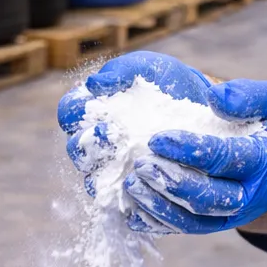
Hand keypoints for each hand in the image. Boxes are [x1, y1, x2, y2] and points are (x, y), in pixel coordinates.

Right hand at [57, 51, 213, 183]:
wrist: (198, 107)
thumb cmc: (164, 83)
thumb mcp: (145, 68)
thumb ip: (120, 72)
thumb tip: (94, 84)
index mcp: (90, 110)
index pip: (69, 113)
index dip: (74, 114)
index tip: (91, 109)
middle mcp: (94, 141)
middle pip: (76, 149)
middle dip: (87, 144)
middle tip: (108, 135)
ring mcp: (111, 166)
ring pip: (94, 178)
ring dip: (103, 172)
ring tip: (123, 163)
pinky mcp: (131, 186)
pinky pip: (119, 198)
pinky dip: (126, 195)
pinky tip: (139, 186)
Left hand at [123, 80, 266, 234]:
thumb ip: (250, 95)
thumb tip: (214, 96)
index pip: (227, 159)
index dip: (192, 151)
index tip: (159, 138)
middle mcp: (252, 195)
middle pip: (208, 198)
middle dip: (171, 184)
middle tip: (140, 165)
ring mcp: (235, 214)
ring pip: (195, 221)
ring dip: (160, 207)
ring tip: (132, 185)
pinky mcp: (221, 222)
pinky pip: (188, 229)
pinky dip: (160, 224)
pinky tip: (133, 212)